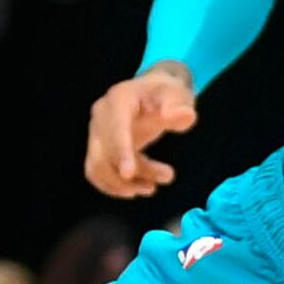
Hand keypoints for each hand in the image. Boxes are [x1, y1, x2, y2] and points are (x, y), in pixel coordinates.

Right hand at [86, 64, 201, 197]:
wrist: (156, 93)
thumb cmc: (167, 93)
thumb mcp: (178, 96)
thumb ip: (179, 108)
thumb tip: (187, 115)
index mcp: (119, 99)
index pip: (116, 127)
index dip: (120, 151)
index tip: (129, 174)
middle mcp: (101, 116)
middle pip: (103, 151)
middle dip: (130, 172)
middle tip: (162, 181)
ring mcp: (97, 132)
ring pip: (98, 165)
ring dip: (122, 184)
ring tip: (152, 187)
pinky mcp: (99, 146)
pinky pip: (97, 170)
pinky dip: (113, 185)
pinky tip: (137, 189)